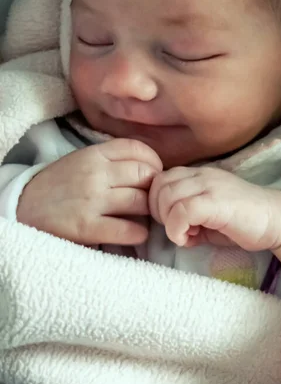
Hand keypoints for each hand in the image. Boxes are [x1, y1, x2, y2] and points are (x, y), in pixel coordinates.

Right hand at [17, 138, 161, 244]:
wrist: (24, 207)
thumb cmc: (62, 184)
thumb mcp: (84, 160)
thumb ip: (113, 160)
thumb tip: (152, 168)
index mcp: (95, 154)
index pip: (137, 150)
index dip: (153, 162)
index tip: (154, 174)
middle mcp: (95, 174)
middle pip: (145, 176)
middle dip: (153, 188)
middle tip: (151, 198)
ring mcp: (92, 200)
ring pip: (141, 202)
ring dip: (149, 211)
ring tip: (143, 216)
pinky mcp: (88, 227)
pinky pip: (129, 230)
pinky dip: (139, 233)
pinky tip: (134, 233)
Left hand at [149, 166, 280, 251]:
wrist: (277, 220)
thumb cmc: (244, 220)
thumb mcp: (209, 215)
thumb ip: (187, 215)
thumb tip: (172, 229)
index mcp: (198, 174)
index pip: (160, 179)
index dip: (156, 202)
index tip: (171, 222)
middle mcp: (202, 174)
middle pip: (158, 185)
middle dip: (158, 212)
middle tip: (176, 229)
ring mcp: (210, 185)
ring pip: (167, 196)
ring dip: (168, 221)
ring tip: (184, 234)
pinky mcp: (217, 202)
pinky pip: (182, 211)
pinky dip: (177, 229)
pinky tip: (190, 240)